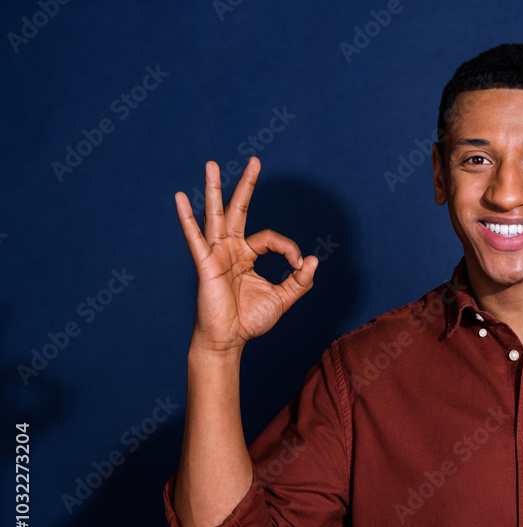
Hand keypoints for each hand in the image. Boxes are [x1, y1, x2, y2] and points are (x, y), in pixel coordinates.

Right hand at [175, 157, 317, 352]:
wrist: (229, 340)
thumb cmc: (250, 320)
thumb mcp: (282, 299)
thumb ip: (299, 281)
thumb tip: (313, 259)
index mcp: (247, 255)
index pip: (271, 238)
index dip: (288, 248)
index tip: (298, 265)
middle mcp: (230, 249)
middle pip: (238, 210)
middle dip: (247, 185)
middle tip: (256, 161)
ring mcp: (216, 254)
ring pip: (215, 215)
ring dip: (214, 189)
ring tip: (211, 164)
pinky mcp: (205, 264)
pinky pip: (195, 237)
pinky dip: (187, 218)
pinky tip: (180, 197)